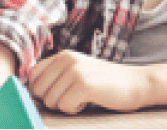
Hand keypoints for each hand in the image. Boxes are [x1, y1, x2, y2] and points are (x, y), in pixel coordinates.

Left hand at [28, 50, 150, 112]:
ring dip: (66, 106)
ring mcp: (74, 71)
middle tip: (74, 97)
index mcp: (62, 56)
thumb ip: (56, 76)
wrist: (137, 83)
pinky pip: (65, 106)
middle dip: (53, 100)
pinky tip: (89, 101)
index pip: (33, 76)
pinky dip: (75, 110)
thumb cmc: (104, 83)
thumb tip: (30, 91)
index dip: (41, 91)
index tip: (58, 95)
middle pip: (38, 91)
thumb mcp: (76, 72)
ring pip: (50, 101)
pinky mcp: (84, 84)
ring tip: (84, 97)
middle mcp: (65, 59)